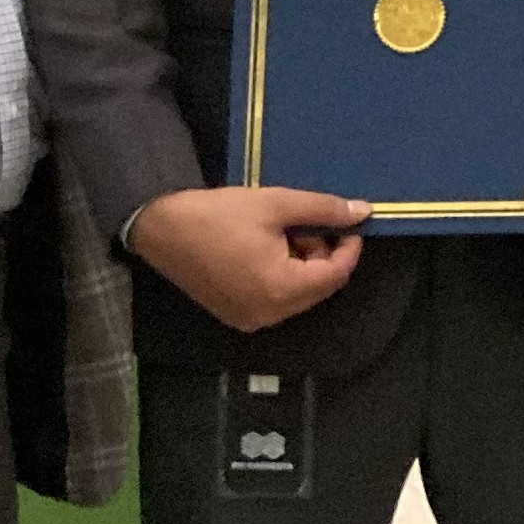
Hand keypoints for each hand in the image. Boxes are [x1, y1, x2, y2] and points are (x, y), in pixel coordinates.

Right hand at [131, 186, 368, 332]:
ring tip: (288, 233)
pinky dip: (285, 277)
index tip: (348, 222)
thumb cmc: (218, 214)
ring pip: (300, 295)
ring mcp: (251, 320)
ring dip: (306, 266)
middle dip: (326, 256)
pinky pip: (277, 300)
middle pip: (320, 288)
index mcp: (281, 289)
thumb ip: (323, 210)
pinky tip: (271, 250)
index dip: (349, 247)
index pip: (336, 275)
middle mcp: (269, 314)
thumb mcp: (276, 204)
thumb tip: (363, 212)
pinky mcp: (237, 316)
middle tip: (313, 224)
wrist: (160, 228)